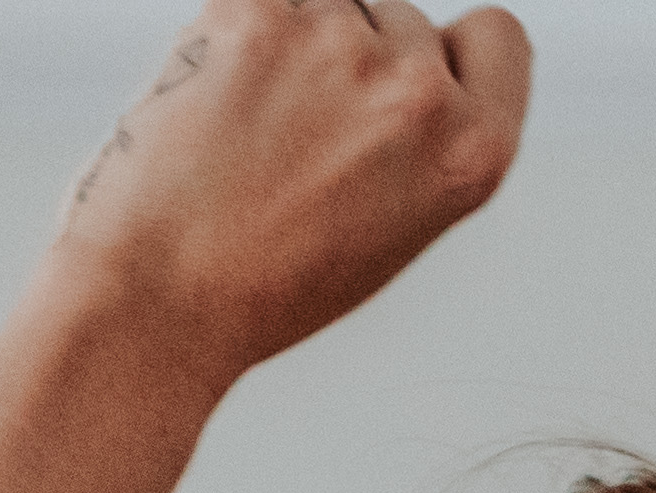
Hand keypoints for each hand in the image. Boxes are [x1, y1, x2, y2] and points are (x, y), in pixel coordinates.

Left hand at [42, 0, 531, 389]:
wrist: (158, 300)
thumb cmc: (260, 286)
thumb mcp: (392, 229)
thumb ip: (422, 141)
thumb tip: (408, 69)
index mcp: (471, 152)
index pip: (496, 37)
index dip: (447, 55)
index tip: (401, 81)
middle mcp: (418, 92)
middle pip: (401, 18)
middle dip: (353, 63)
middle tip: (294, 141)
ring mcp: (339, 42)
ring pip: (330, 2)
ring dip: (292, 45)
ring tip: (248, 130)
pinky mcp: (258, 11)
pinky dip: (234, 35)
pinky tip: (213, 100)